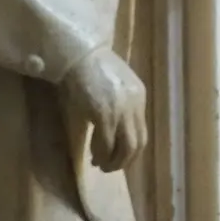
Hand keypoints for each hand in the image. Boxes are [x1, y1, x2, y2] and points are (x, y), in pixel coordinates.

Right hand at [61, 48, 147, 171]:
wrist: (78, 53)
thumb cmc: (90, 67)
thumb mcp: (113, 86)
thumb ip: (119, 104)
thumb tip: (115, 133)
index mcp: (139, 95)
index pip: (141, 132)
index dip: (130, 149)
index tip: (116, 156)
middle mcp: (135, 104)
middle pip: (137, 144)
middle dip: (124, 160)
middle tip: (109, 167)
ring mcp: (121, 110)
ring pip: (126, 148)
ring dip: (114, 162)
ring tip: (101, 165)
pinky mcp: (104, 114)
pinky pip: (106, 144)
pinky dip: (101, 154)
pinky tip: (93, 156)